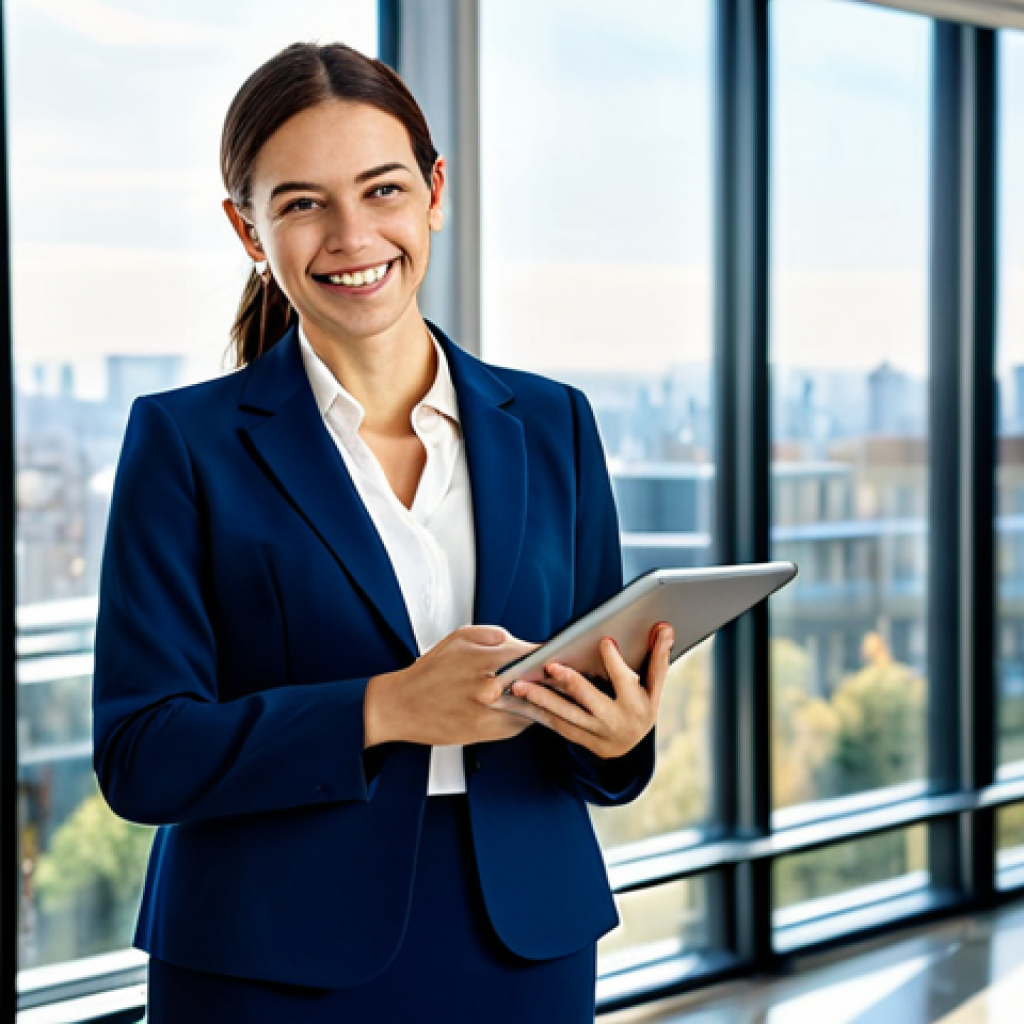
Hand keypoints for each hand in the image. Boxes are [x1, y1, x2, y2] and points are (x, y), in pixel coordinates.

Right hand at [364, 626, 539, 747]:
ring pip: (532, 704)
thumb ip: (495, 636)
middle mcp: (490, 685)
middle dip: (548, 677)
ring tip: (539, 692)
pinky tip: (518, 707)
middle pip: (538, 681)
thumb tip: (524, 643)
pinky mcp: (486, 731)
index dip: (553, 656)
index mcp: (486, 657)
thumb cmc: (430, 671)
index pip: (536, 654)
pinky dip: (523, 715)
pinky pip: (518, 723)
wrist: (401, 705)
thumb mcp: (459, 638)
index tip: (563, 658)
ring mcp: (490, 710)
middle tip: (556, 675)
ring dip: (538, 698)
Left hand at [508, 623, 673, 758]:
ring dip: (542, 700)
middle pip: (590, 700)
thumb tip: (665, 626)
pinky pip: (556, 726)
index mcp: (637, 705)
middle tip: (551, 666)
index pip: (625, 680)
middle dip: (570, 683)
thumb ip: (659, 656)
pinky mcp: (580, 740)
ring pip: (566, 715)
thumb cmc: (642, 705)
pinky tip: (521, 700)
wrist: (632, 747)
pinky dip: (537, 712)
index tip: (604, 640)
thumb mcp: (654, 685)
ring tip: (520, 685)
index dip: (615, 660)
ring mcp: (596, 734)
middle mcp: (616, 721)